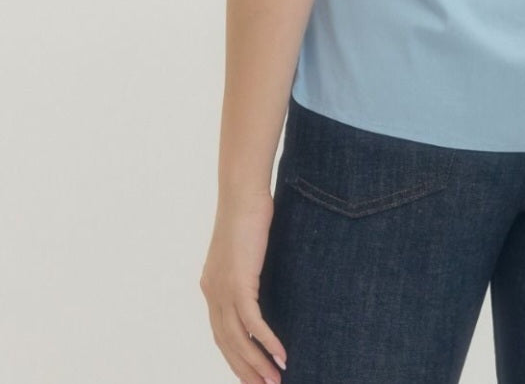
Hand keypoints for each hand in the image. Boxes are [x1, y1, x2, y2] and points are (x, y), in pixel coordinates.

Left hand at [200, 192, 287, 383]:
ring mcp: (223, 289)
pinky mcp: (239, 282)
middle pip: (228, 343)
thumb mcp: (245, 249)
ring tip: (276, 380)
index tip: (252, 375)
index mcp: (211, 286)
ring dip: (258, 363)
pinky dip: (267, 342)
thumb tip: (261, 284)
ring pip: (239, 339)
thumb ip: (247, 270)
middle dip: (247, 370)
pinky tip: (281, 355)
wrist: (242, 192)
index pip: (221, 334)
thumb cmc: (248, 213)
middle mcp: (212, 292)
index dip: (236, 358)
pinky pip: (252, 323)